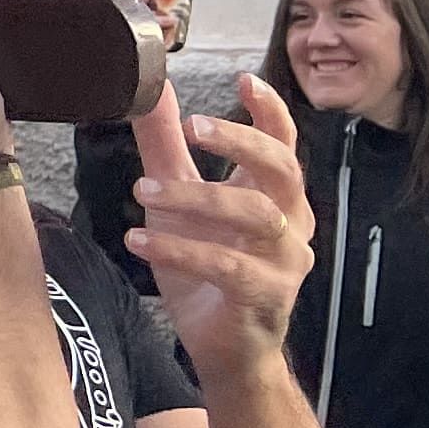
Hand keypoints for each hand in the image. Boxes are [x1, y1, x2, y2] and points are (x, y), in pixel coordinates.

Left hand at [128, 72, 316, 376]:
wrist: (224, 348)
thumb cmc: (206, 266)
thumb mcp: (178, 200)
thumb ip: (167, 147)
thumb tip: (153, 91)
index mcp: (274, 194)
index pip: (285, 143)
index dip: (271, 111)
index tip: (245, 79)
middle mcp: (290, 222)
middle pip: (282, 170)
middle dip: (241, 142)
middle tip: (194, 128)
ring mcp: (284, 261)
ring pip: (256, 216)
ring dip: (197, 199)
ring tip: (141, 192)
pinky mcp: (265, 296)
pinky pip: (228, 267)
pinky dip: (181, 250)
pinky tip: (138, 241)